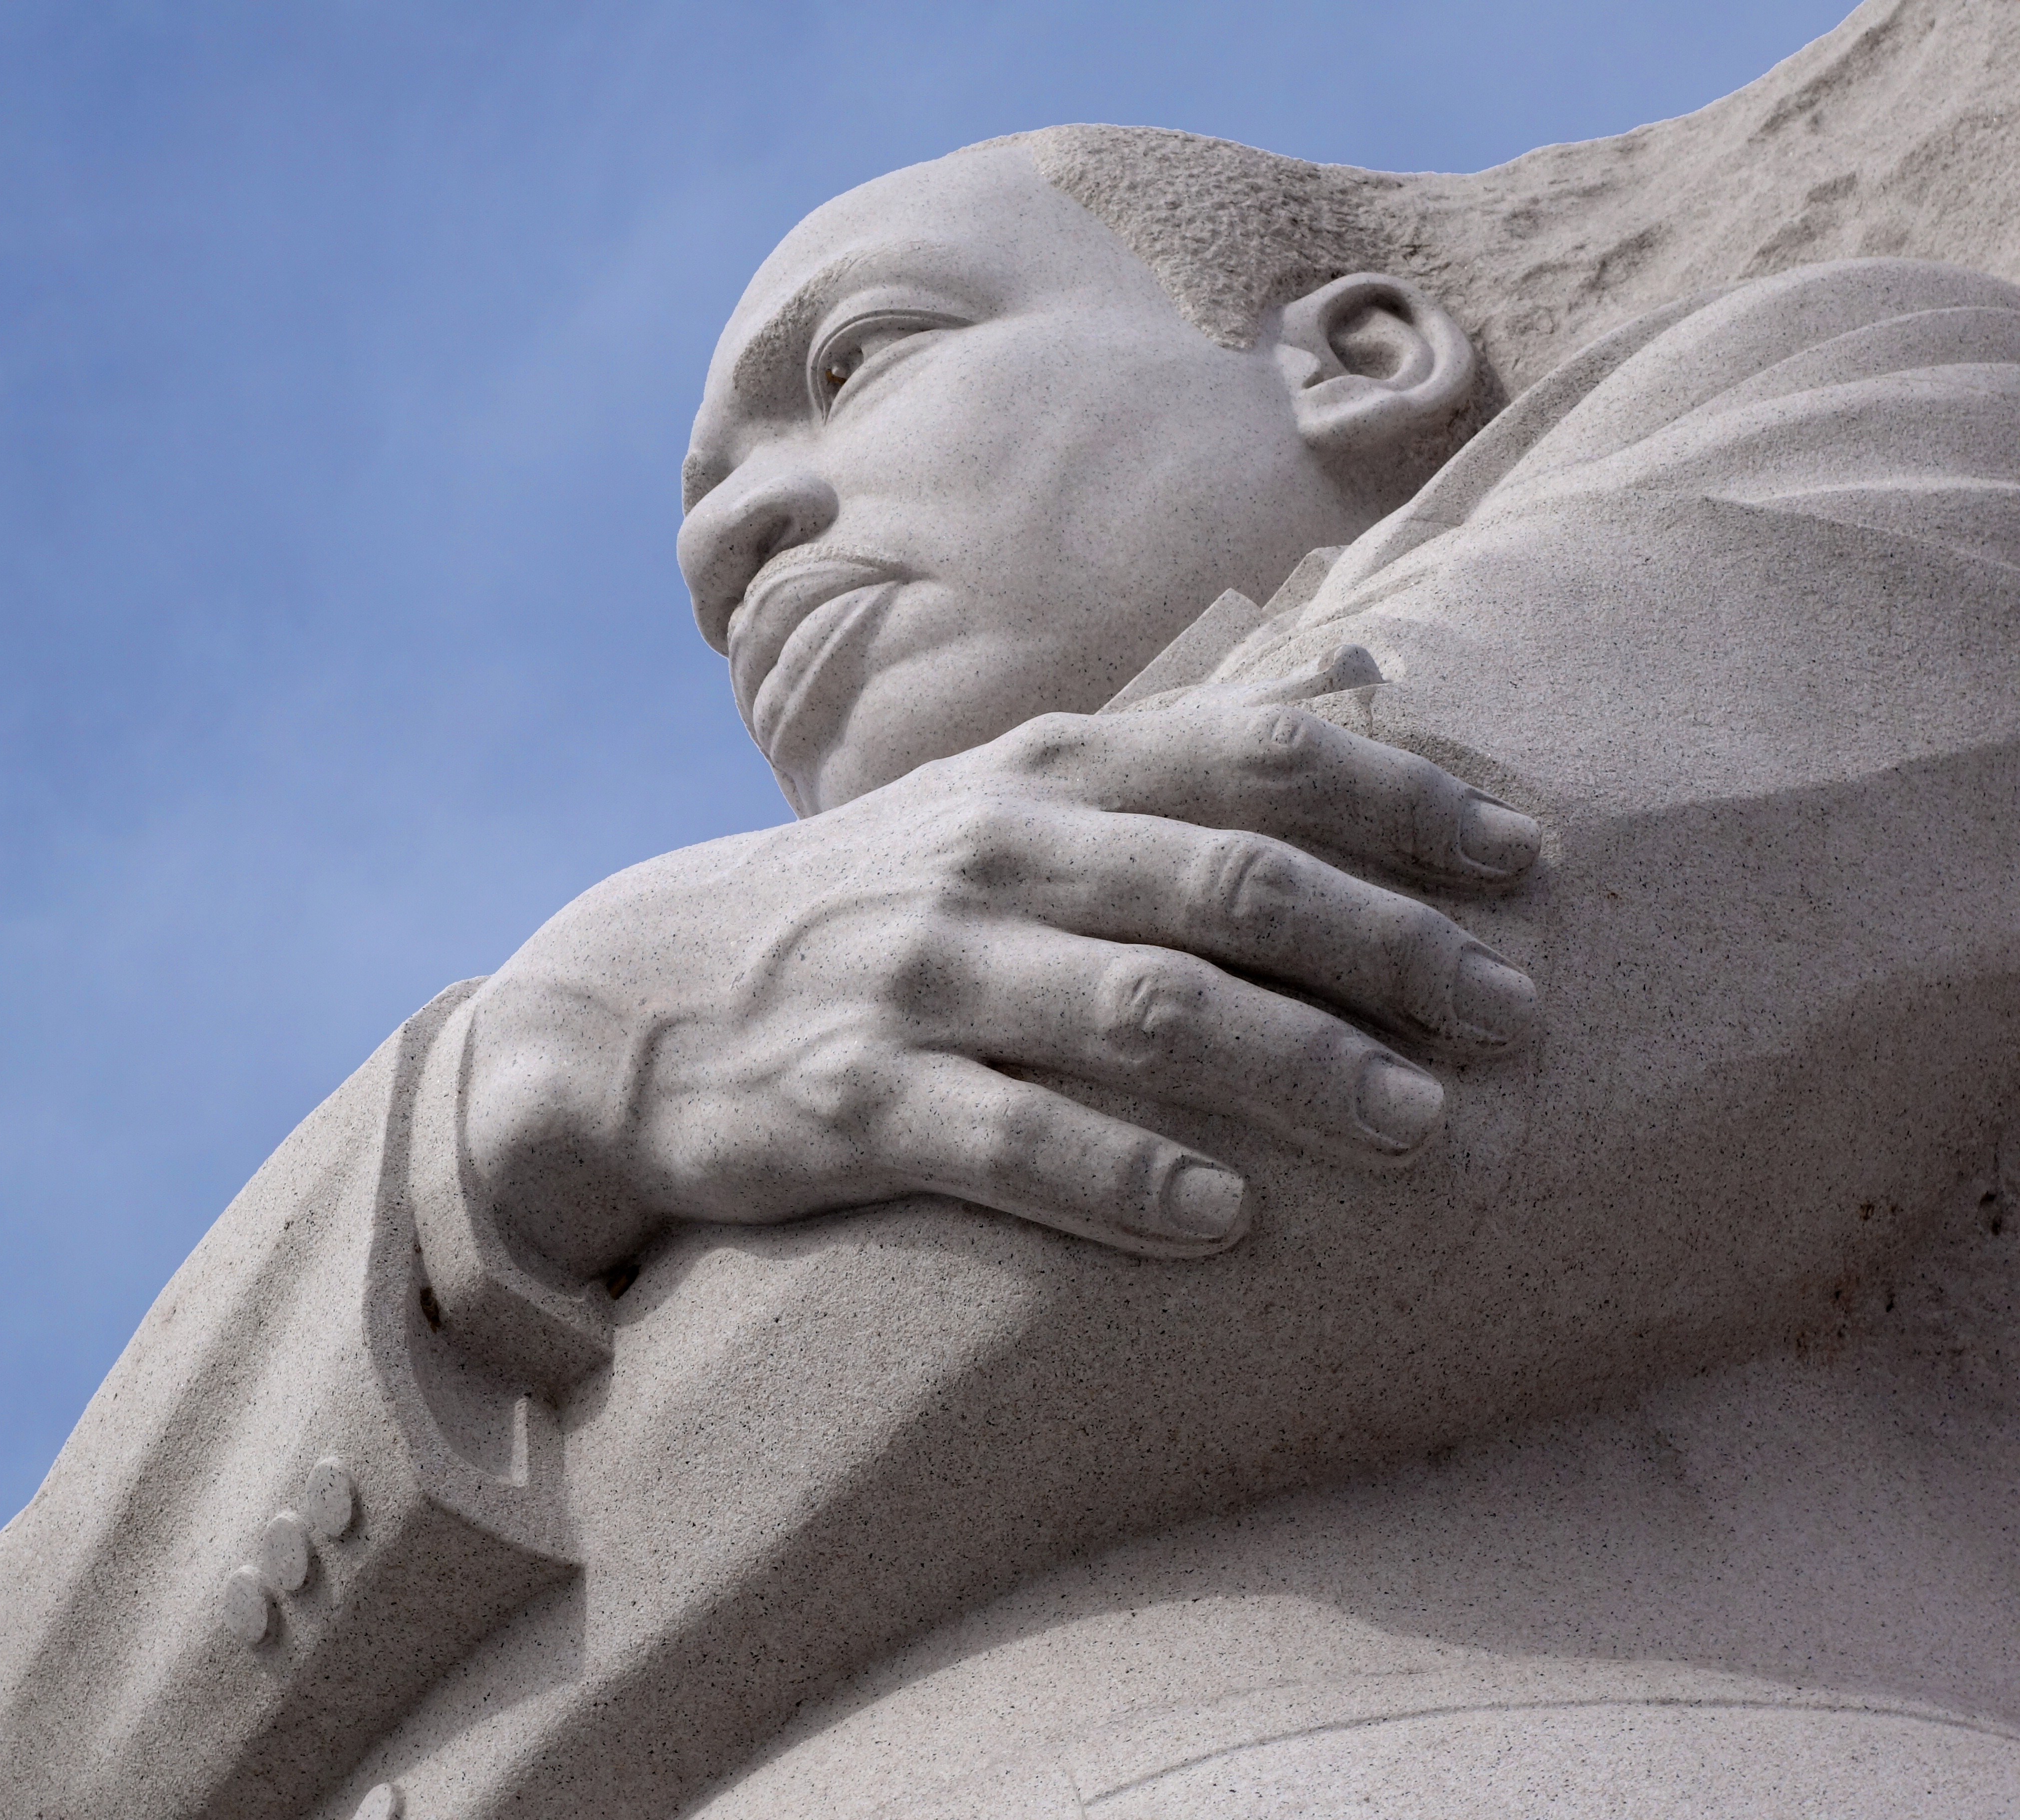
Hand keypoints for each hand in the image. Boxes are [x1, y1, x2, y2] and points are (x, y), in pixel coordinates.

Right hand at [460, 688, 1541, 1273]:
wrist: (641, 995)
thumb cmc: (878, 899)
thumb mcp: (1010, 792)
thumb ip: (1182, 743)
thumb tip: (1367, 665)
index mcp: (1041, 774)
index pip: (1254, 761)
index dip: (1404, 801)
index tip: (1527, 857)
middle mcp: (990, 858)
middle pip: (1228, 887)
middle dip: (1391, 949)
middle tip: (1515, 1015)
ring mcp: (917, 979)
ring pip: (1143, 1012)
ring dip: (1301, 1067)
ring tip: (1424, 1127)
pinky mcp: (848, 1103)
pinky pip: (1012, 1141)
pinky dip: (1128, 1176)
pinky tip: (1231, 1220)